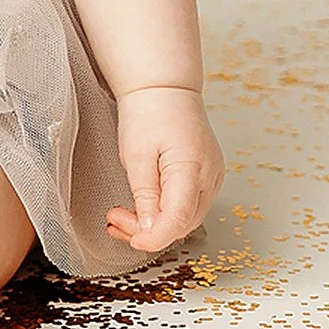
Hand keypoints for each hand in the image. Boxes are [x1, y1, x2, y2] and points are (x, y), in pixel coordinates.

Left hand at [107, 86, 224, 251]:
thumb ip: (144, 195)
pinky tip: (144, 210)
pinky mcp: (207, 177)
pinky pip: (189, 206)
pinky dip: (166, 214)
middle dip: (148, 231)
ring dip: (156, 225)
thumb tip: (150, 230)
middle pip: (183, 223)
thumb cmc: (148, 112)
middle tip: (115, 220)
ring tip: (122, 216)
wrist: (165, 88)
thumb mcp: (136, 155)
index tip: (131, 239)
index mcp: (191, 166)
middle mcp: (210, 176)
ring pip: (187, 219)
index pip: (179, 219)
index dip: (154, 237)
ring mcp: (212, 177)